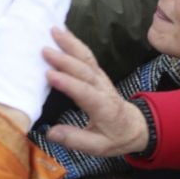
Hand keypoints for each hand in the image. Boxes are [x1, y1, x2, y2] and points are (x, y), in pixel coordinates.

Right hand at [42, 28, 149, 157]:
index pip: (85, 93)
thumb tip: (50, 132)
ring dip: (71, 43)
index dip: (68, 84)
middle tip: (44, 50)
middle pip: (84, 70)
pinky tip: (63, 32)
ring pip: (87, 58)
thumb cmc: (115, 137)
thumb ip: (75, 139)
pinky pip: (86, 56)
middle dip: (65, 59)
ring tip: (54, 31)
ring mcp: (101, 78)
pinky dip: (75, 42)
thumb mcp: (98, 147)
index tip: (49, 75)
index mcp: (103, 108)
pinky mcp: (97, 73)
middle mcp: (102, 88)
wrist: (135, 126)